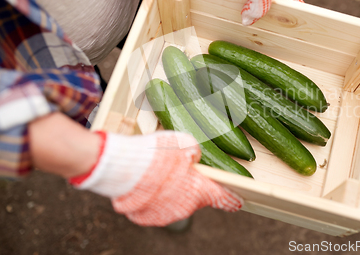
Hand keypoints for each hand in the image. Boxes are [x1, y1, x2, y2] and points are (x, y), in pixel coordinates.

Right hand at [69, 131, 242, 225]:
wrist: (122, 168)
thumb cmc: (155, 154)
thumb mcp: (183, 141)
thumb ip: (194, 151)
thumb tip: (194, 157)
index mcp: (199, 189)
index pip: (223, 198)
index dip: (231, 199)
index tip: (237, 202)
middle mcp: (185, 207)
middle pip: (196, 197)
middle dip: (193, 186)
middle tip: (182, 171)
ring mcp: (165, 215)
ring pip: (176, 202)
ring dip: (174, 191)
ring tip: (161, 174)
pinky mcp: (147, 218)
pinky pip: (157, 207)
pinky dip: (156, 198)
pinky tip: (149, 183)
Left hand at [202, 0, 302, 24]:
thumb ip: (257, 9)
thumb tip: (248, 21)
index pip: (295, 4)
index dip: (293, 17)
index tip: (289, 31)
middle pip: (276, 3)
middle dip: (269, 15)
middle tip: (264, 29)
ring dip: (253, 7)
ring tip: (248, 19)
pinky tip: (238, 5)